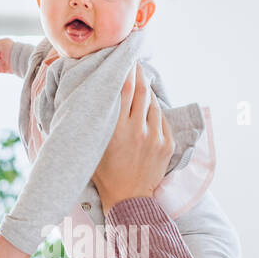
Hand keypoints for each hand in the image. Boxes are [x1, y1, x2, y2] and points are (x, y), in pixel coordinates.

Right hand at [90, 63, 172, 209]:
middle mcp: (138, 130)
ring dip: (148, 92)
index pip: (124, 90)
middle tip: (135, 62)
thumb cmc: (105, 173)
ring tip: (142, 83)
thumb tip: (92, 99)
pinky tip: (149, 107)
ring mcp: (155, 137)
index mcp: (117, 129)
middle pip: (141, 91)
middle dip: (139, 74)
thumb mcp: (95, 146)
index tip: (125, 59)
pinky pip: (162, 119)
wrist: (128, 198)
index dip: (126, 71)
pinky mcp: (166, 144)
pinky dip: (155, 111)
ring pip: (153, 104)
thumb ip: (97, 123)